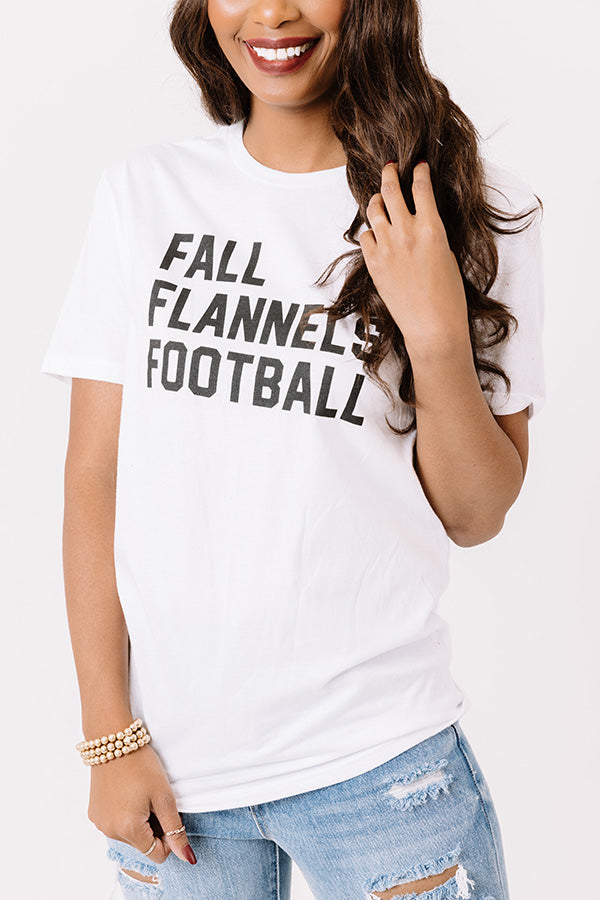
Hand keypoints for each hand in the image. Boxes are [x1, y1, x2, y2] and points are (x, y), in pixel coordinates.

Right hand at [88, 742, 195, 864]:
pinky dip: (125, 814)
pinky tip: (127, 792)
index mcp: (128, 829)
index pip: (156, 855)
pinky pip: (115, 824)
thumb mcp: (164, 796)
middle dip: (153, 827)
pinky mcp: (94, 813)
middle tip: (154, 799)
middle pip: (142, 845)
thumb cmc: (142, 765)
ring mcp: (100, 823)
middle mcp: (110, 831)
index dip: (168, 838)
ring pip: (129, 835)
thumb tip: (187, 858)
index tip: (169, 814)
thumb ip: (175, 830)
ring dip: (139, 821)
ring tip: (140, 793)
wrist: (112, 739)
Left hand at [359, 160, 469, 354]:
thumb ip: (431, 231)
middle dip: (390, 173)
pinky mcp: (373, 264)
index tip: (418, 165)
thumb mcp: (447, 254)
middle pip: (391, 189)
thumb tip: (420, 218)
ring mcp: (387, 248)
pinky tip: (377, 233)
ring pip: (374, 209)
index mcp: (432, 228)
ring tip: (380, 198)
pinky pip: (365, 236)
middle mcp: (407, 233)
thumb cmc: (448, 296)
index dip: (419, 171)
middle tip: (390, 166)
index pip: (421, 187)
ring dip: (377, 200)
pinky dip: (370, 231)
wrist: (432, 326)